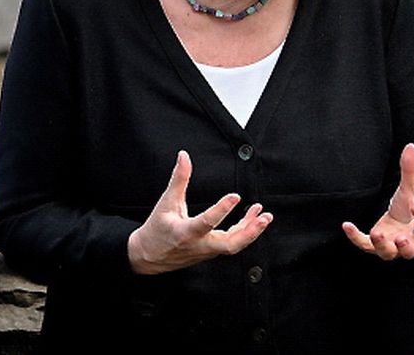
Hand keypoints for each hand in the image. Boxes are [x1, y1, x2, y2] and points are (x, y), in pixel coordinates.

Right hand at [126, 151, 270, 274]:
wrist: (148, 256)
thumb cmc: (156, 229)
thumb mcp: (166, 202)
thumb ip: (178, 179)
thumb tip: (184, 156)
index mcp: (185, 232)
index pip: (206, 222)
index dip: (221, 210)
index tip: (235, 196)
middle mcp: (199, 245)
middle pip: (229, 245)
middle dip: (249, 232)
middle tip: (262, 216)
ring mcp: (207, 251)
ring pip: (234, 246)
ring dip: (251, 232)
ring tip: (264, 216)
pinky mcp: (211, 252)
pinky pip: (231, 244)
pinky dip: (244, 233)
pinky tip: (253, 220)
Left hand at [342, 143, 413, 259]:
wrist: (401, 219)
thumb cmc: (410, 205)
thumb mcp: (410, 187)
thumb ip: (410, 169)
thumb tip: (410, 146)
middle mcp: (410, 240)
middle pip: (412, 251)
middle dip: (407, 247)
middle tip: (401, 239)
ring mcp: (393, 246)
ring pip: (389, 253)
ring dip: (383, 245)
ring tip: (376, 233)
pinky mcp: (376, 245)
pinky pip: (366, 245)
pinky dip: (356, 238)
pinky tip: (347, 225)